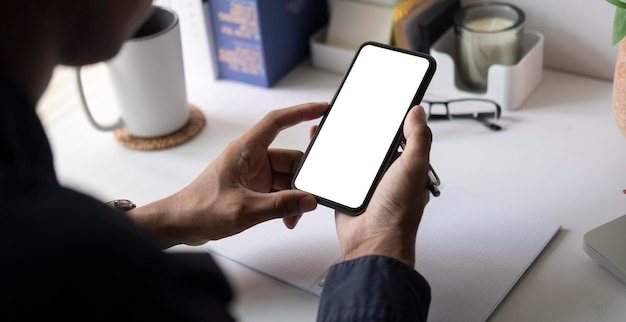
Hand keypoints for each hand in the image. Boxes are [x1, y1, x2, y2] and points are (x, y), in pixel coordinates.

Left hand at [130, 102, 328, 247]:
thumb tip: (308, 200)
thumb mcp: (244, 209)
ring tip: (292, 216)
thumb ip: (279, 206)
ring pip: (287, 178)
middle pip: (290, 158)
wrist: (181, 224)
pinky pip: (280, 191)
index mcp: (245, 150)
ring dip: (294, 196)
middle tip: (309, 197)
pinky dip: (286, 204)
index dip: (301, 112)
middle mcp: (252, 158)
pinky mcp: (255, 188)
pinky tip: (286, 218)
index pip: (278, 122)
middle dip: (302, 180)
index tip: (322, 109)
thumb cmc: (201, 209)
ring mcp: (254, 173)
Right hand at [333, 106, 431, 266]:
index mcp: (405, 166)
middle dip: (359, 130)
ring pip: (351, 156)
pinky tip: (320, 150)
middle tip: (349, 111)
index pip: (398, 136)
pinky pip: (335, 172)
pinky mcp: (346, 192)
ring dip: (341, 143)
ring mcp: (365, 184)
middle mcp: (386, 174)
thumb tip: (418, 112)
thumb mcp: (414, 167)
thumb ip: (419, 138)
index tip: (377, 105)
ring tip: (330, 124)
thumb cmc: (398, 213)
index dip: (388, 121)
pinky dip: (327, 161)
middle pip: (371, 144)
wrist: (373, 241)